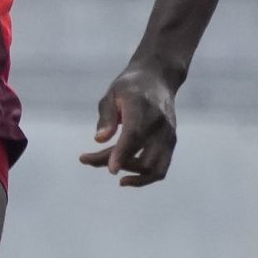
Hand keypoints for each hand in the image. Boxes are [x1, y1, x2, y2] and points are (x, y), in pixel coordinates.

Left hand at [76, 61, 179, 186]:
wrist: (158, 77)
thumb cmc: (130, 86)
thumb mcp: (112, 94)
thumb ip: (106, 117)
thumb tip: (99, 140)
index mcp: (143, 108)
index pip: (135, 135)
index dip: (123, 154)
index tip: (111, 170)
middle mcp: (159, 124)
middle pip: (141, 155)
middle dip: (112, 162)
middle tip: (86, 158)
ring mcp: (168, 135)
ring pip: (154, 169)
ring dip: (130, 174)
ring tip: (107, 166)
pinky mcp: (171, 143)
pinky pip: (160, 169)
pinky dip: (144, 178)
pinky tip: (126, 179)